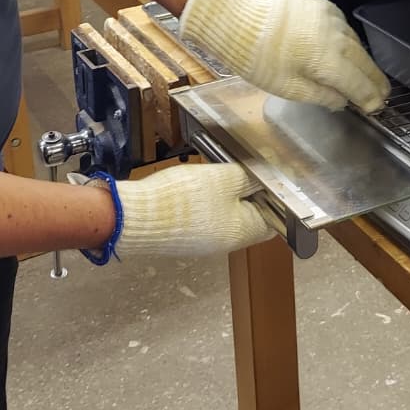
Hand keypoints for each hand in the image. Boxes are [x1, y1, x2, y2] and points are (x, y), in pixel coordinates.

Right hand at [74, 162, 271, 256]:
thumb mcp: (224, 178)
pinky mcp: (184, 236)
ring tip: (217, 172)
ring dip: (225, 194)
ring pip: (225, 214)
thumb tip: (268, 177)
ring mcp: (204, 241)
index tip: (270, 176)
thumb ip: (249, 177)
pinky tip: (196, 185)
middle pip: (249, 215)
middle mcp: (226, 242)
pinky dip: (205, 200)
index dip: (275, 195)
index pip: (274, 218)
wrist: (134, 215)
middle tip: (240, 168)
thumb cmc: (184, 199)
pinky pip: (204, 217)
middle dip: (247, 191)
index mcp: (243, 232)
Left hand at [179, 0, 388, 113]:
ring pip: (355, 43)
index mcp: (329, 61)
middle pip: (363, 62)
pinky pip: (343, 27)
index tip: (374, 107)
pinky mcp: (322, 6)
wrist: (241, 22)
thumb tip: (341, 101)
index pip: (359, 83)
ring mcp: (331, 19)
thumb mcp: (290, 88)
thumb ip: (322, 96)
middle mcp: (336, 38)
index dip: (369, 97)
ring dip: (362, 60)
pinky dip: (348, 41)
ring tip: (366, 74)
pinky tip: (346, 49)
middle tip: (382, 94)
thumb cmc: (259, 60)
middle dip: (373, 80)